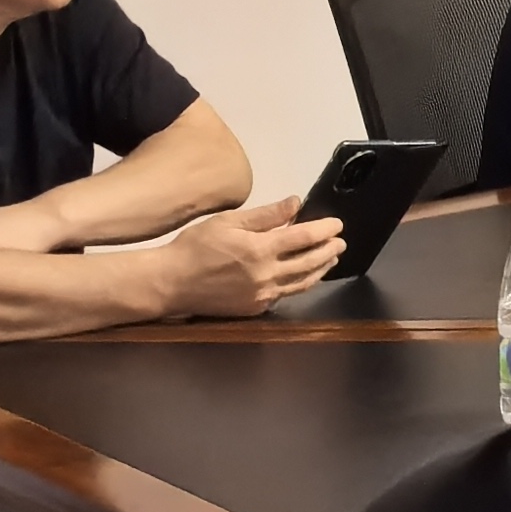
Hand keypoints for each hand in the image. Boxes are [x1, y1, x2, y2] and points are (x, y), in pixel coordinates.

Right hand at [157, 195, 346, 314]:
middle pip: (311, 261)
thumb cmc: (195, 247)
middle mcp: (267, 275)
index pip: (305, 237)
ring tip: (330, 258)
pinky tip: (304, 275)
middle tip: (340, 241)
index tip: (338, 224)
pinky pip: (286, 294)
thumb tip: (296, 203)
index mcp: (260, 250)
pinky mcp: (256, 308)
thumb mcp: (228, 222)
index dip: (326, 229)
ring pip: (303, 282)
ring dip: (321, 269)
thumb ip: (266, 215)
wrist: (170, 283)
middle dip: (330, 250)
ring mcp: (263, 295)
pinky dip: (300, 283)